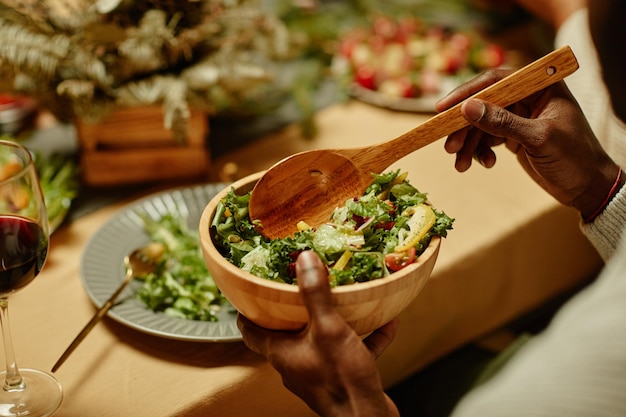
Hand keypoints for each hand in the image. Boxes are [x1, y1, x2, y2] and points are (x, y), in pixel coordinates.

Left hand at [238, 251, 399, 416]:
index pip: (250, 329)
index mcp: (280, 352)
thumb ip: (315, 294)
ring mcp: (317, 373)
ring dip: (333, 319)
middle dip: (295, 307)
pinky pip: (350, 351)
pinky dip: (364, 336)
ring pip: (320, 339)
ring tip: (347, 297)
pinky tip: (386, 322)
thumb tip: (304, 259)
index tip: (253, 286)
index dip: (248, 308)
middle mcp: (294, 363)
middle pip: (286, 331)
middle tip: (303, 282)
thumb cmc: (341, 379)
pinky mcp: (341, 379)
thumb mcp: (328, 329)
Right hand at [435, 68, 620, 219]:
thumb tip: (468, 108)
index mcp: (541, 86)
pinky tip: (485, 164)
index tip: (443, 108)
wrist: (588, 187)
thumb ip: (502, 122)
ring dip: (469, 144)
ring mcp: (520, 117)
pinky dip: (480, 151)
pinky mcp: (514, 135)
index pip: (496, 80)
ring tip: (461, 164)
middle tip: (449, 146)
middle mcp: (528, 97)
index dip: (467, 92)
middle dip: (464, 126)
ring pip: (481, 124)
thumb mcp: (538, 138)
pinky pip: (487, 138)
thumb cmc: (574, 158)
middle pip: (484, 104)